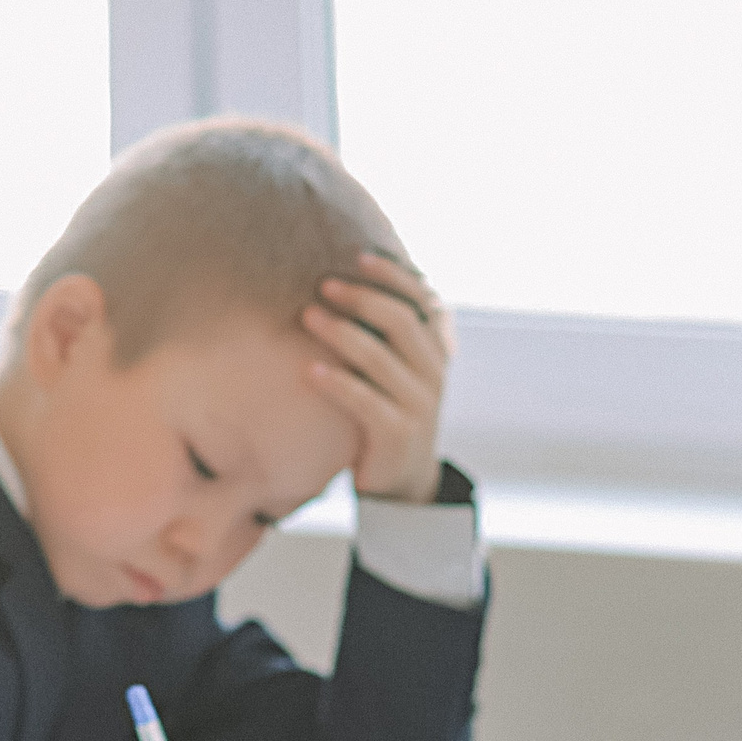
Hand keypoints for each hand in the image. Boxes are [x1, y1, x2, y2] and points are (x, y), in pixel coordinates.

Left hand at [302, 250, 453, 505]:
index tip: (358, 256)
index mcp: (434, 352)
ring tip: (308, 316)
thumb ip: (385, 338)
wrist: (401, 483)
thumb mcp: (395, 373)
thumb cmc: (386, 416)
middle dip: (362, 298)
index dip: (393, 277)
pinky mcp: (397, 435)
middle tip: (323, 285)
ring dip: (341, 333)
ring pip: (380, 358)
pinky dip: (337, 383)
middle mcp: (432, 374)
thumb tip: (349, 286)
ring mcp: (418, 405)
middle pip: (401, 322)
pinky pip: (365, 402)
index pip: (421, 302)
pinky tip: (309, 370)